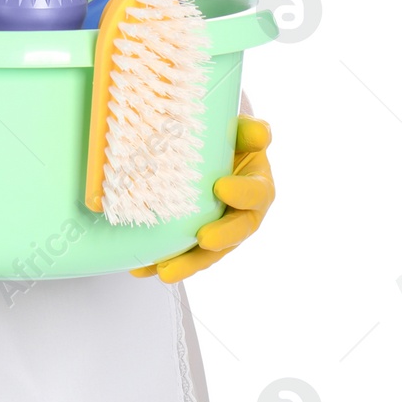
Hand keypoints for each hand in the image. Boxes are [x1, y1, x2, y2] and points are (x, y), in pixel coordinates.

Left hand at [132, 114, 274, 282]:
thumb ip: (250, 132)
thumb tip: (260, 135)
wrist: (208, 145)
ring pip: (207, 252)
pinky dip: (160, 262)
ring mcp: (217, 228)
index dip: (243, 193)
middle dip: (220, 239)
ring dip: (187, 263)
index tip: (221, 187)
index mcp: (257, 186)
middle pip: (236, 232)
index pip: (257, 193)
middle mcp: (241, 213)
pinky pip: (180, 253)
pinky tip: (141, 269)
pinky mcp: (192, 237)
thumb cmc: (225, 138)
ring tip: (165, 271)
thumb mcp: (239, 130)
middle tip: (203, 240)